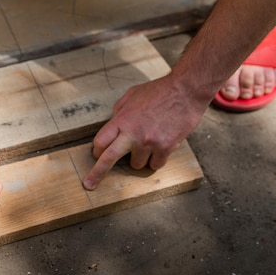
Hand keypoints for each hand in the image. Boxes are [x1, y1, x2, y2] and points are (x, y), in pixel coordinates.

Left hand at [83, 75, 206, 189]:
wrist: (185, 90)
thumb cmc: (159, 91)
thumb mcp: (131, 96)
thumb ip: (119, 113)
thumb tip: (113, 126)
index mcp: (121, 119)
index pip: (100, 141)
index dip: (96, 151)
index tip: (96, 157)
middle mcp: (132, 133)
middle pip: (109, 158)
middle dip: (97, 173)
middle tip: (89, 184)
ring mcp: (149, 142)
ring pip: (136, 164)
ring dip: (140, 158)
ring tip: (150, 141)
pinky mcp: (165, 147)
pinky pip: (155, 165)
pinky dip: (157, 159)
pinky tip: (162, 146)